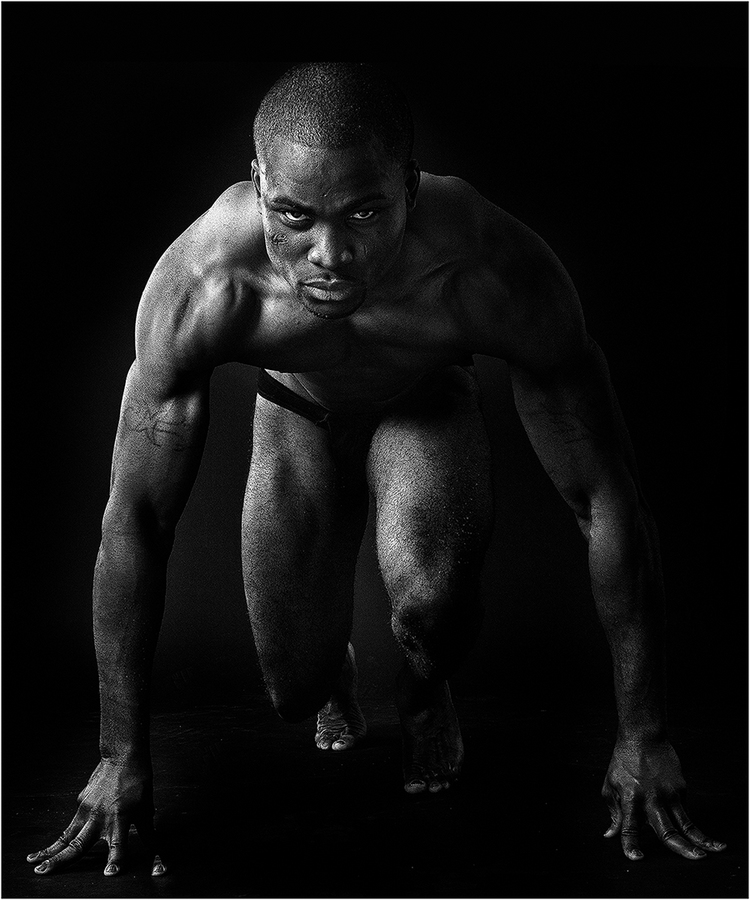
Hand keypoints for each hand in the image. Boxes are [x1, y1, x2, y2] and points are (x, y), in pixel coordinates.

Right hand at [26, 757, 165, 876]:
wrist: (123, 756)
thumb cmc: (137, 781)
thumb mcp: (146, 807)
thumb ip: (147, 831)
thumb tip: (155, 849)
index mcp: (120, 818)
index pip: (118, 844)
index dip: (115, 860)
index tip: (110, 873)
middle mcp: (100, 817)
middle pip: (78, 844)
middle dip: (61, 861)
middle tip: (43, 872)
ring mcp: (87, 810)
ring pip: (66, 835)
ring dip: (50, 850)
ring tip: (33, 861)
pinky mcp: (81, 802)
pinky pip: (72, 823)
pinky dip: (61, 837)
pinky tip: (51, 847)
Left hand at [602, 738, 725, 859]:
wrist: (643, 737)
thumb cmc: (623, 761)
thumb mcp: (611, 785)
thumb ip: (614, 812)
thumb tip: (610, 835)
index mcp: (630, 798)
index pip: (629, 827)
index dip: (631, 844)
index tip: (636, 858)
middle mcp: (651, 798)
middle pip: (667, 830)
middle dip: (681, 848)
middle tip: (694, 859)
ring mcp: (669, 793)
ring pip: (686, 822)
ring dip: (700, 838)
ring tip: (714, 850)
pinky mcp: (681, 787)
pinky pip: (682, 809)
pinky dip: (682, 817)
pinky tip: (678, 810)